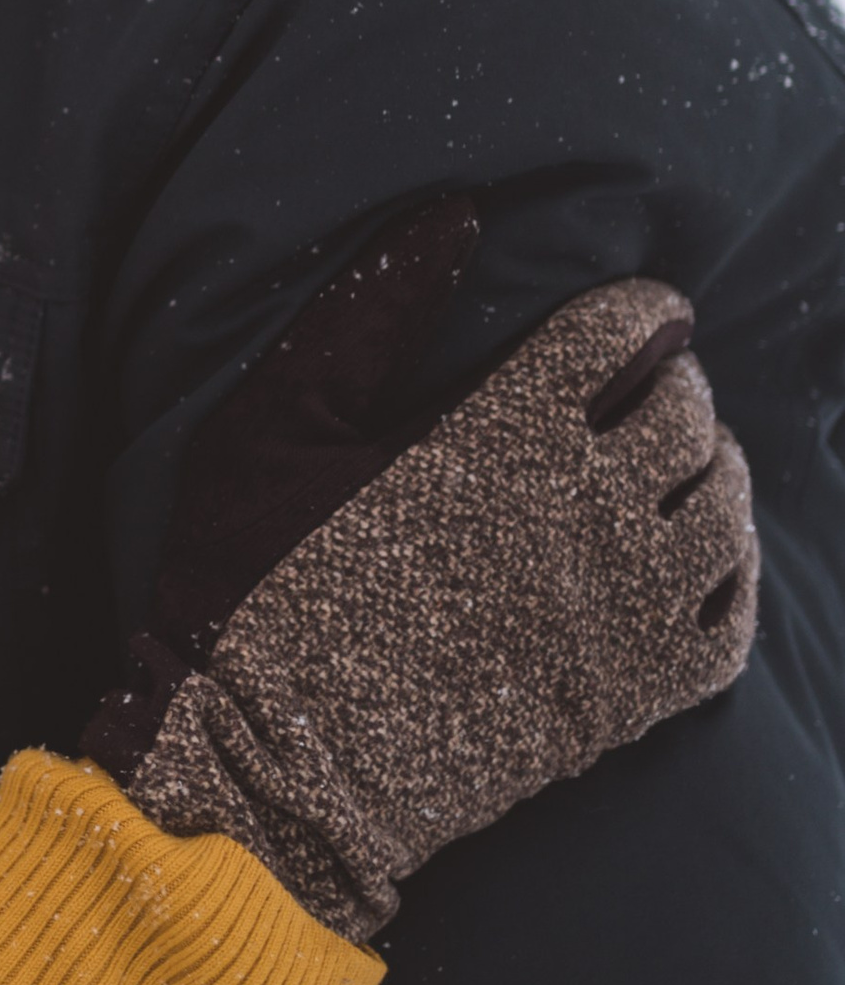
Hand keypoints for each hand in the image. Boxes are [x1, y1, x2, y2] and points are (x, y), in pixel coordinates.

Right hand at [90, 229, 757, 937]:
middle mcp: (581, 515)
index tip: (639, 310)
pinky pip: (729, 621)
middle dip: (677, 379)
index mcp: (498, 436)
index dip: (643, 309)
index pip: (622, 334)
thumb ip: (370, 315)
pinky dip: (732, 573)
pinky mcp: (627, 699)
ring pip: (722, 506)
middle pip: (688, 411)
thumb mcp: (275, 427)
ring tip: (676, 464)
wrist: (271, 769)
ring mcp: (615, 613)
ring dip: (712, 468)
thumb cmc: (252, 585)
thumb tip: (456, 214)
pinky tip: (701, 558)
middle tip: (646, 383)